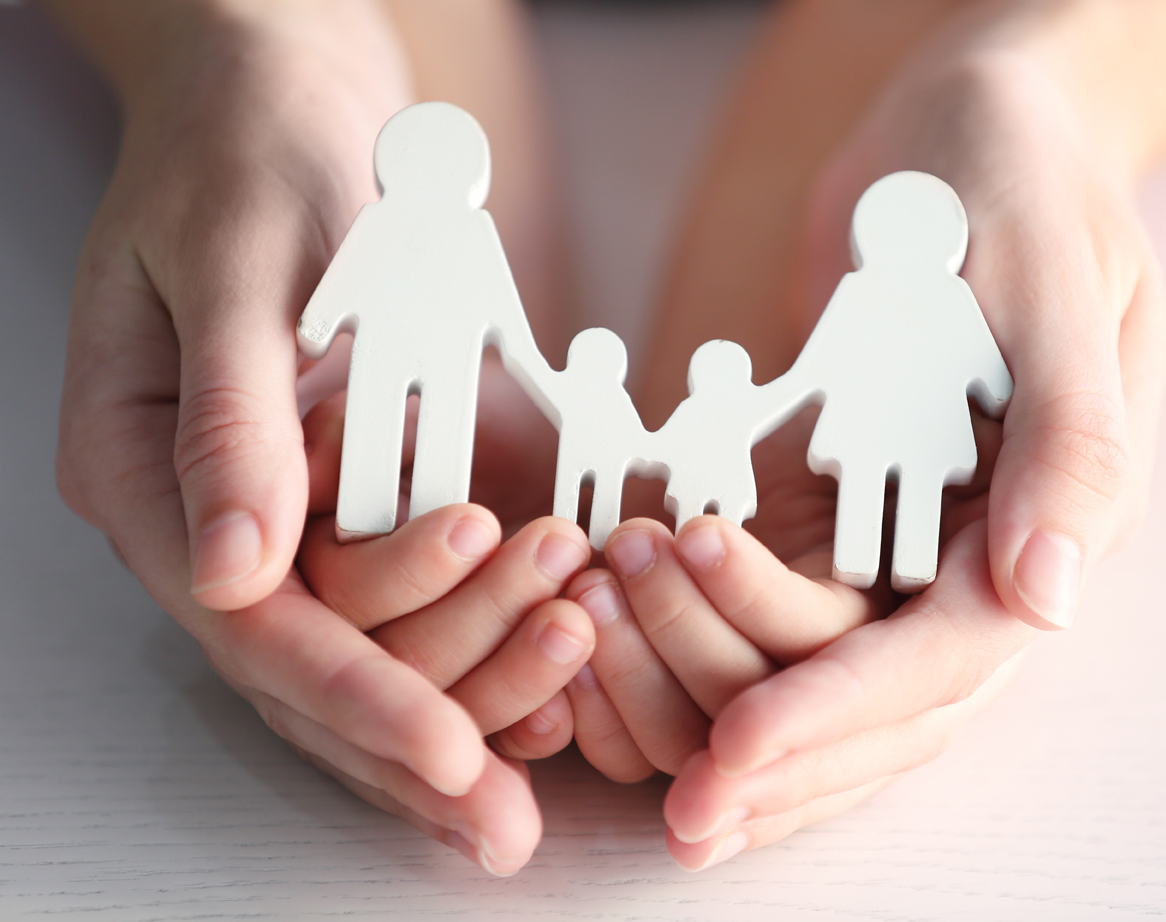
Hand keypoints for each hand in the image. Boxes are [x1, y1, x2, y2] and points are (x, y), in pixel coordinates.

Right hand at [46, 2, 555, 877]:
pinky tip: (552, 684)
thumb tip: (230, 574)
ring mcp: (284, 507)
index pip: (255, 625)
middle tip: (511, 823)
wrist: (290, 98)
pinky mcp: (353, 486)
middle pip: (311, 665)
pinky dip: (480, 636)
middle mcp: (211, 515)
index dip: (357, 699)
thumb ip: (231, 420)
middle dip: (416, 741)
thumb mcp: (243, 267)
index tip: (457, 762)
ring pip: (369, 643)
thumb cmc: (253, 153)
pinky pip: (415, 589)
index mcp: (145, 472)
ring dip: (464, 690)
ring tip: (563, 721)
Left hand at [582, 20, 1165, 867]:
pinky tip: (609, 593)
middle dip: (764, 744)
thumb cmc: (1017, 181)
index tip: (731, 761)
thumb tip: (1051, 600)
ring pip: (802, 663)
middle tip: (667, 792)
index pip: (941, 663)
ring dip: (706, 673)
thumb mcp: (1052, 286)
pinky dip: (688, 613)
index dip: (837, 718)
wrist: (967, 126)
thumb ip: (1070, 441)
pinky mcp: (827, 508)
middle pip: (870, 700)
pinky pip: (756, 599)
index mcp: (1047, 523)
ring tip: (602, 626)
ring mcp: (894, 537)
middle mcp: (972, 553)